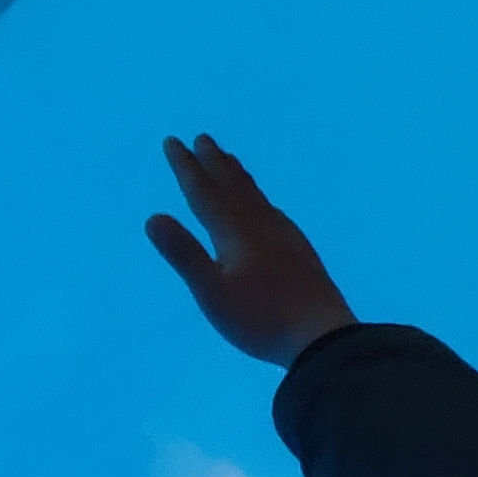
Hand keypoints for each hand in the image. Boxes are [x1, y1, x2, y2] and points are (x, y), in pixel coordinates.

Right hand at [147, 135, 356, 366]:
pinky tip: (267, 208)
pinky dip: (261, 200)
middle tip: (203, 138)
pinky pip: (274, 213)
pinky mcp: (301, 254)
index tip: (173, 142)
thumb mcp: (212, 292)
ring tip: (231, 160)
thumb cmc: (261, 319)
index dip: (187, 168)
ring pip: (257, 198)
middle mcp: (262, 227)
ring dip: (239, 177)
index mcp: (236, 234)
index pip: (205, 194)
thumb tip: (153, 217)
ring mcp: (286, 239)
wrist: (324, 339)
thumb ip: (184, 254)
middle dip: (215, 163)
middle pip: (234, 188)